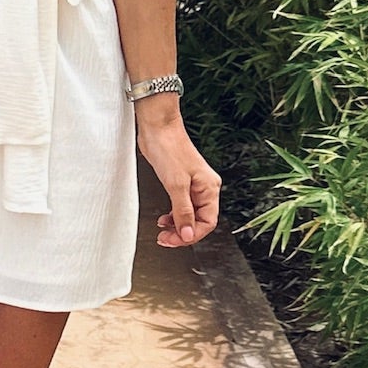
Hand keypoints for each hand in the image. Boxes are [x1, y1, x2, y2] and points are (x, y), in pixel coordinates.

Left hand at [136, 105, 220, 248]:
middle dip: (182, 233)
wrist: (158, 127)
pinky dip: (173, 215)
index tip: (174, 240)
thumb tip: (188, 235)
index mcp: (209, 188)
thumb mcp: (176, 185)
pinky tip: (163, 219)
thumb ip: (183, 212)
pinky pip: (181, 206)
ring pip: (189, 215)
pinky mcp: (180, 182)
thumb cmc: (169, 148)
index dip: (191, 235)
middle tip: (165, 239)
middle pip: (199, 221)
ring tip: (163, 231)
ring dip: (177, 226)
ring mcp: (193, 185)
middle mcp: (204, 188)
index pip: (207, 222)